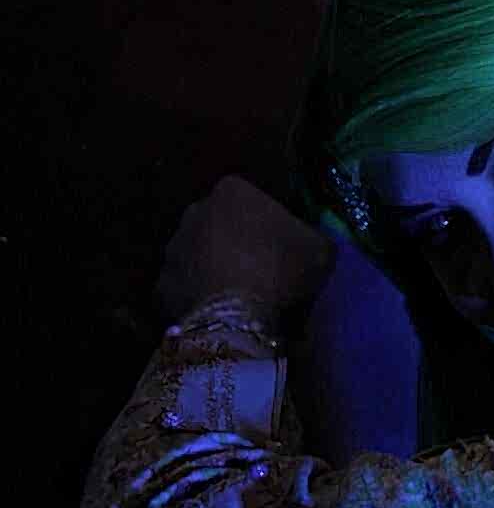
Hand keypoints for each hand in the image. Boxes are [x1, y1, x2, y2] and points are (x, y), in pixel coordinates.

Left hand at [153, 175, 335, 325]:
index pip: (251, 198)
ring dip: (213, 267)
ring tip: (238, 294)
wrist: (238, 317)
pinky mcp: (160, 286)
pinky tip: (219, 313)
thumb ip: (310, 236)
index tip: (282, 244)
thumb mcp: (320, 248)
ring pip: (197, 254)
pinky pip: (185, 288)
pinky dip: (199, 297)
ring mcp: (172, 249)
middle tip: (260, 267)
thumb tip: (307, 242)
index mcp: (232, 190)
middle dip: (234, 240)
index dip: (268, 220)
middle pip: (219, 223)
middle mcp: (194, 211)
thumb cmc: (282, 269)